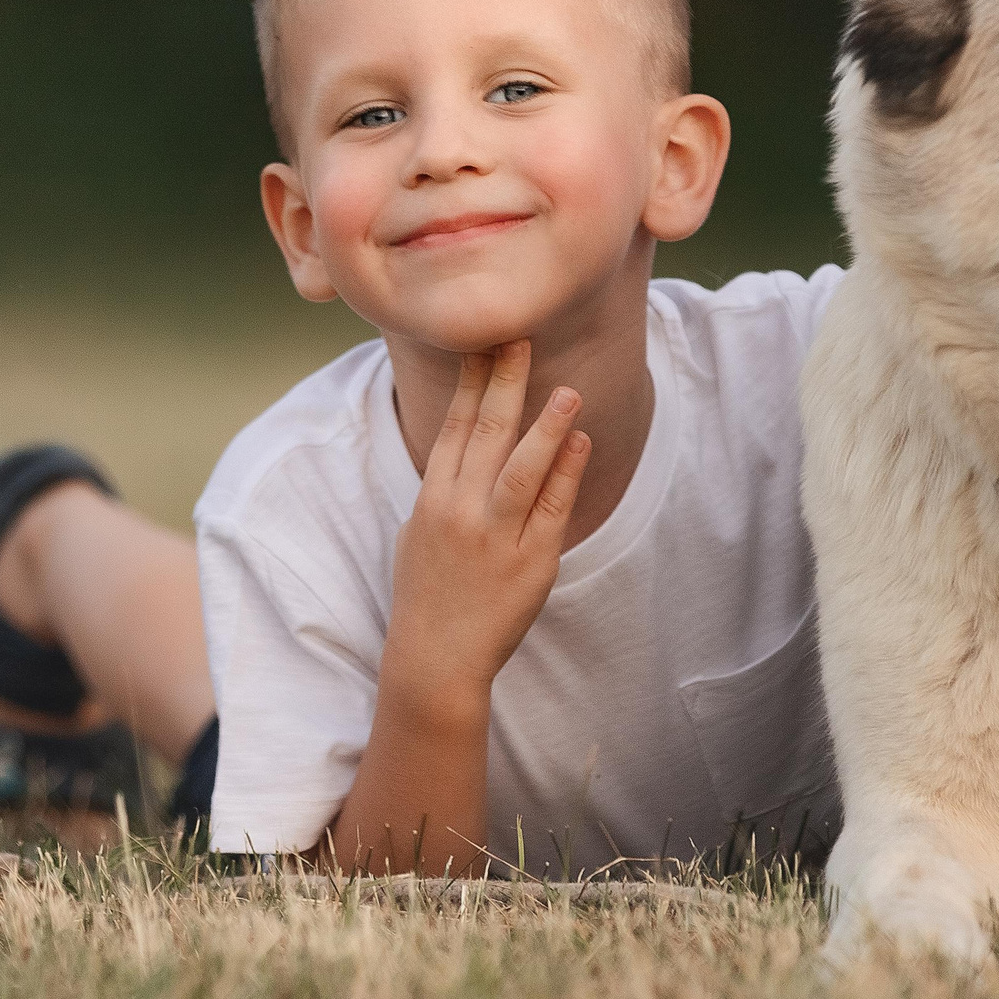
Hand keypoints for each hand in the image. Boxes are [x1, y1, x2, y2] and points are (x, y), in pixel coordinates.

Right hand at [381, 340, 590, 725]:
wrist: (436, 659)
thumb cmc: (427, 593)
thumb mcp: (417, 532)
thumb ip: (442, 489)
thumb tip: (462, 445)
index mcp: (432, 499)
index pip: (454, 427)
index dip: (470, 382)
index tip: (485, 343)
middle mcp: (461, 511)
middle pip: (485, 435)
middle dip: (504, 383)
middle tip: (521, 339)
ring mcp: (497, 536)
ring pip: (521, 470)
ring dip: (545, 427)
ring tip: (568, 392)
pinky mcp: (531, 561)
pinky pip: (553, 509)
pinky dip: (568, 473)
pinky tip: (581, 443)